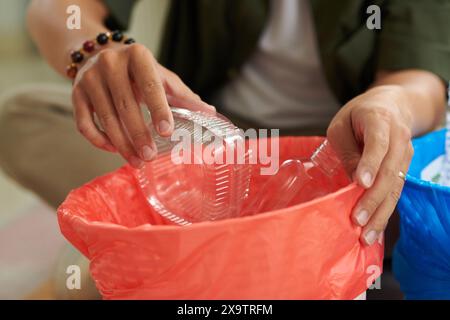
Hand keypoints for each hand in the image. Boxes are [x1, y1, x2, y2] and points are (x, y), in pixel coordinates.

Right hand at [72, 43, 214, 167]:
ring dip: (121, 144)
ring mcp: (90, 78)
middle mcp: (110, 63)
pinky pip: (84, 123)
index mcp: (137, 56)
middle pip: (125, 105)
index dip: (158, 110)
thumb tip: (211, 114)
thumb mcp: (162, 78)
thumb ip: (184, 96)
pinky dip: (99, 140)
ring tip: (137, 161)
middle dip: (139, 135)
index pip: (150, 86)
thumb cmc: (139, 72)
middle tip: (150, 157)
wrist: (100, 56)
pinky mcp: (75, 93)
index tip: (167, 132)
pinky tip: (114, 150)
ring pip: (105, 117)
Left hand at [327, 85, 413, 244]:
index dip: (370, 164)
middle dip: (373, 198)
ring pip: (396, 186)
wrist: (391, 105)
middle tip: (357, 220)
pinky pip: (396, 191)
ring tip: (366, 235)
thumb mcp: (341, 125)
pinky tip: (375, 228)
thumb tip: (353, 181)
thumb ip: (346, 150)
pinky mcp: (404, 167)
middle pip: (389, 171)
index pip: (378, 144)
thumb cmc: (358, 115)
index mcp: (380, 119)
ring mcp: (405, 154)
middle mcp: (399, 137)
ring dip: (381, 212)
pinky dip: (385, 210)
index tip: (360, 183)